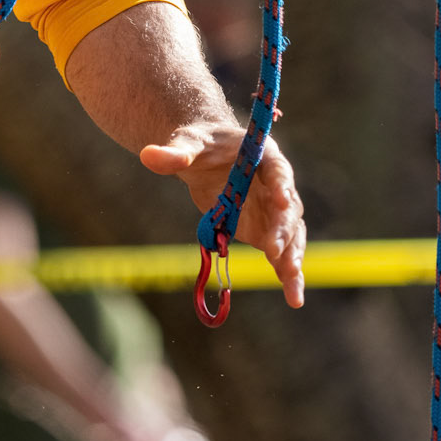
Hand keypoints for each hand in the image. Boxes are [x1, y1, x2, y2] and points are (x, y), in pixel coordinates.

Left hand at [139, 123, 305, 307]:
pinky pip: (280, 252)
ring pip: (290, 234)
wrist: (204, 156)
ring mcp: (274, 209)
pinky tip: (293, 297)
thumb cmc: (200, 144)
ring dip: (292, 258)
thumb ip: (175, 153)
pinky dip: (287, 274)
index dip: (281, 185)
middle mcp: (277, 183)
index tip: (282, 201)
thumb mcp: (187, 143)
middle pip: (287, 208)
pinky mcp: (265, 230)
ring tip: (293, 286)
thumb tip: (147, 155)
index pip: (278, 170)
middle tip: (273, 251)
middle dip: (282, 230)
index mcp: (263, 155)